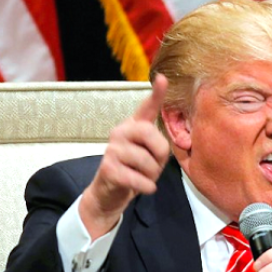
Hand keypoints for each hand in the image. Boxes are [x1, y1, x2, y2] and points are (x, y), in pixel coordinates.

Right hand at [79, 74, 169, 239]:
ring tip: (144, 177)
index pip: (146, 107)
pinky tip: (144, 187)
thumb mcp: (149, 154)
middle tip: (155, 166)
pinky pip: (138, 178)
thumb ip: (156, 144)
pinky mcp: (108, 168)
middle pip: (151, 135)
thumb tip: (164, 146)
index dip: (157, 94)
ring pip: (147, 162)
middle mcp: (120, 132)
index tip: (163, 79)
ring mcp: (112, 149)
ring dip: (152, 175)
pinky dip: (146, 187)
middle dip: (160, 156)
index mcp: (134, 126)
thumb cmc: (134, 170)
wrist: (110, 193)